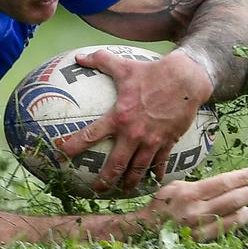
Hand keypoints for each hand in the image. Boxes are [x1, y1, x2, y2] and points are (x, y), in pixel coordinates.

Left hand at [55, 49, 212, 193]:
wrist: (188, 79)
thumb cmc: (152, 72)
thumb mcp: (123, 66)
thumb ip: (100, 61)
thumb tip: (79, 56)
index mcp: (119, 117)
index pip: (90, 135)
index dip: (73, 145)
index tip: (60, 153)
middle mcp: (134, 133)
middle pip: (115, 164)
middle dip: (104, 179)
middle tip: (96, 190)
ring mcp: (152, 140)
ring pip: (138, 169)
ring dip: (129, 182)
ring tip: (122, 191)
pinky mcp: (168, 142)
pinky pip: (161, 163)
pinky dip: (156, 174)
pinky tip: (154, 183)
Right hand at [141, 166, 247, 240]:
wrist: (144, 230)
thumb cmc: (161, 205)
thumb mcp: (175, 187)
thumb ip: (199, 186)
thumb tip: (226, 184)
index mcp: (188, 193)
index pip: (223, 183)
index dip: (243, 177)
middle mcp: (195, 210)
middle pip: (233, 199)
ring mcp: (200, 227)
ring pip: (234, 216)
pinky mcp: (201, 240)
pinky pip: (227, 229)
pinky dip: (238, 220)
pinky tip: (243, 213)